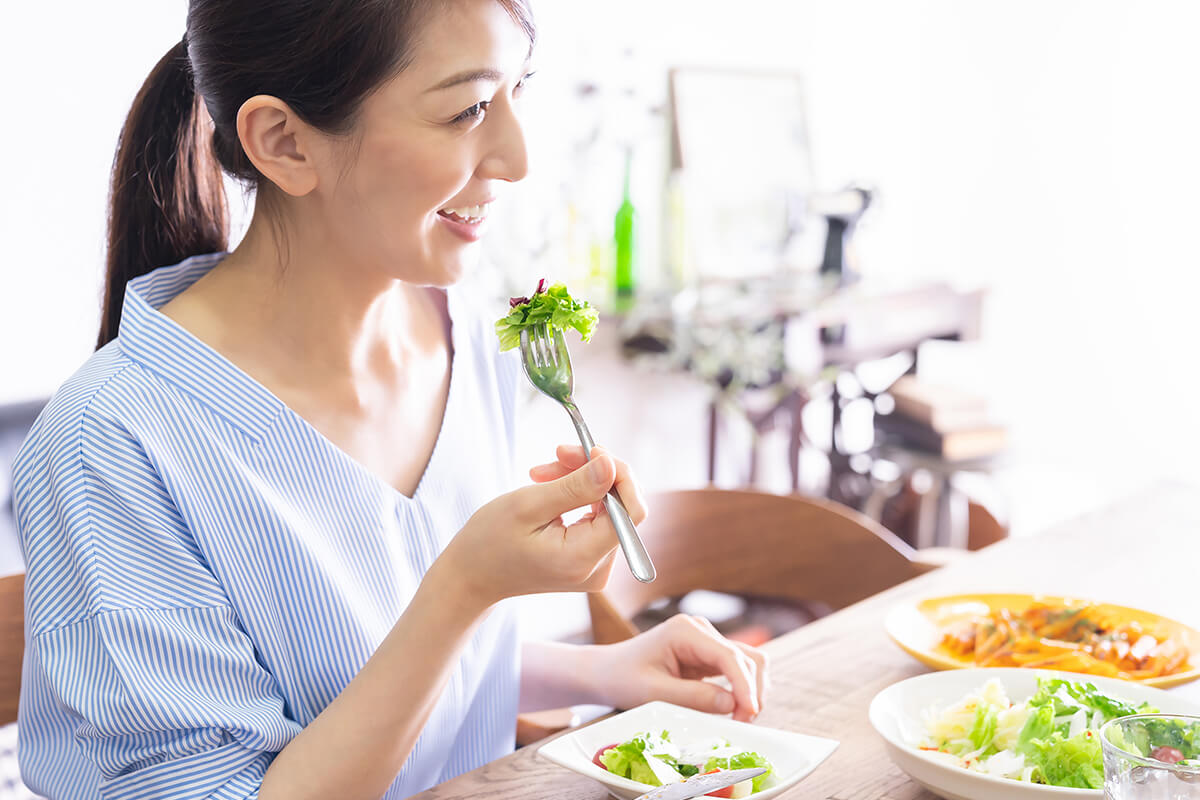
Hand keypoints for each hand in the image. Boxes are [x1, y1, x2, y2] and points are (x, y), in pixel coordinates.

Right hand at [438, 446, 646, 607]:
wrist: (471, 576)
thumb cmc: (490, 542)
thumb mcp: (529, 505)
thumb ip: (575, 487)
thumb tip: (611, 465)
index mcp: (584, 558)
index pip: (631, 511)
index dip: (620, 474)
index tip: (593, 451)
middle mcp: (598, 567)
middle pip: (621, 505)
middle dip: (593, 472)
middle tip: (558, 453)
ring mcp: (595, 565)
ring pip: (608, 506)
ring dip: (580, 480)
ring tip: (543, 473)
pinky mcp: (588, 558)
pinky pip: (597, 516)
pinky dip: (578, 495)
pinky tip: (551, 486)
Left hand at [590, 614, 768, 722]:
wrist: (607, 672)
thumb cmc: (623, 678)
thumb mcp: (654, 693)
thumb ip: (694, 698)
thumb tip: (734, 704)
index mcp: (686, 631)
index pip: (729, 656)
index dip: (745, 685)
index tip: (750, 713)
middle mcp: (701, 630)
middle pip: (747, 658)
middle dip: (751, 691)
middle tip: (742, 724)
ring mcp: (706, 642)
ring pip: (748, 663)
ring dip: (750, 691)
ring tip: (740, 719)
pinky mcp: (708, 656)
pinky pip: (736, 672)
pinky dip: (742, 691)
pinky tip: (734, 711)